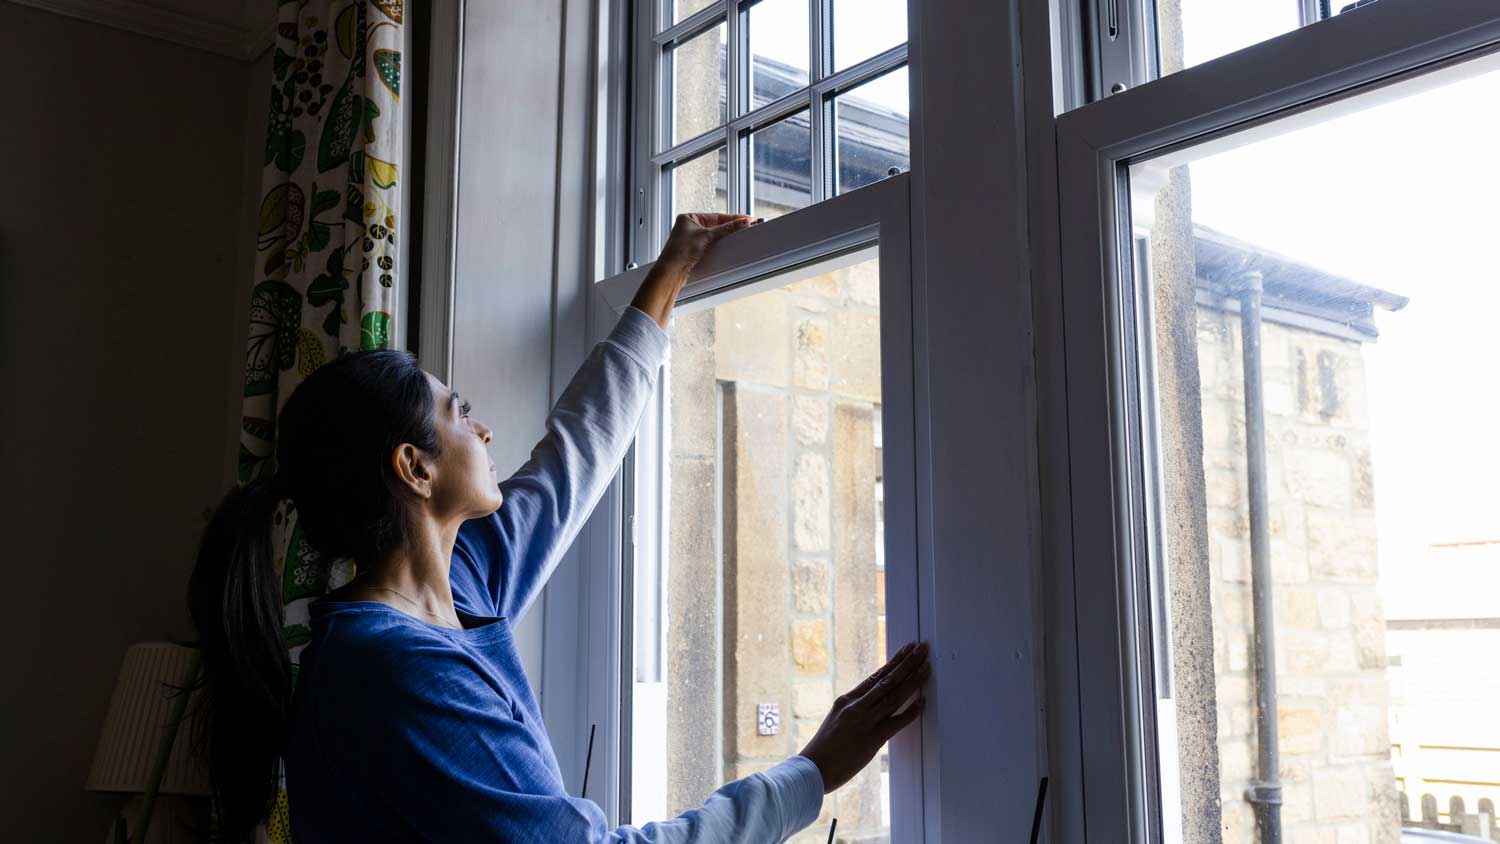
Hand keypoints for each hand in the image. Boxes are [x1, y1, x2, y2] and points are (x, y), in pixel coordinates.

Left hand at [656, 213, 756, 280]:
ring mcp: (692, 239)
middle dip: (730, 226)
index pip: (716, 216)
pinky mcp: (694, 250)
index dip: (732, 218)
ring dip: (725, 236)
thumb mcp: (706, 236)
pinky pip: (711, 244)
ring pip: (714, 235)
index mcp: (689, 218)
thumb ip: (725, 229)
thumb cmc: (680, 251)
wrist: (671, 271)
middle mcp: (689, 227)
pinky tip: (727, 244)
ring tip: (739, 234)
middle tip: (745, 226)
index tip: (745, 219)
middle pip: (716, 225)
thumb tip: (740, 222)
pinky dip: (719, 244)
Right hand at [799, 641, 929, 793]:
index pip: (875, 676)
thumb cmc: (823, 749)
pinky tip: (923, 701)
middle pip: (887, 680)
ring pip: (894, 695)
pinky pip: (897, 722)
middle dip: (907, 663)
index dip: (894, 661)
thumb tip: (873, 706)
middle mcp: (856, 706)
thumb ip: (854, 711)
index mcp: (846, 700)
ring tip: (927, 666)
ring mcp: (864, 721)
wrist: (812, 769)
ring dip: (913, 680)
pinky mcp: (872, 739)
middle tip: (922, 648)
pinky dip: (911, 711)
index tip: (907, 649)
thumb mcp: (836, 721)